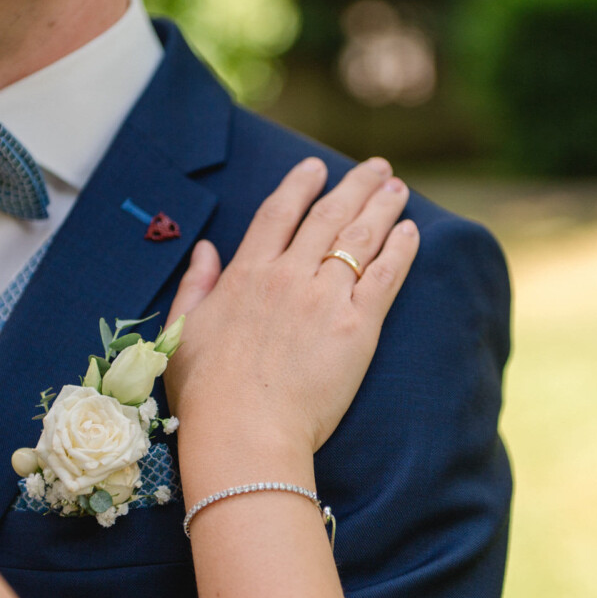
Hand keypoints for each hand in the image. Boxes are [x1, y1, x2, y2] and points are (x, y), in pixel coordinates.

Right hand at [164, 156, 418, 483]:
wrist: (245, 431)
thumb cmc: (207, 393)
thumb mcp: (184, 330)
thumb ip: (196, 284)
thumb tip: (206, 248)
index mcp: (246, 274)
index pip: (278, 213)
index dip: (299, 184)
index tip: (316, 166)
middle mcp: (288, 276)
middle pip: (329, 215)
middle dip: (356, 185)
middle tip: (377, 167)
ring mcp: (324, 298)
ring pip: (361, 237)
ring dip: (383, 207)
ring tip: (398, 189)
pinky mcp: (357, 326)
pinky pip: (386, 275)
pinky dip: (401, 249)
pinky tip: (412, 232)